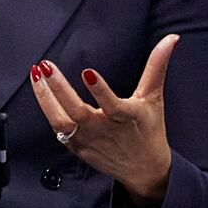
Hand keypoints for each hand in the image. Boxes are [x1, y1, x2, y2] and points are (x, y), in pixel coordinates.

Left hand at [29, 34, 178, 202]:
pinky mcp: (77, 147)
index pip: (112, 104)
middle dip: (59, 89)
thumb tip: (171, 38)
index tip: (88, 73)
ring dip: (45, 97)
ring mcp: (88, 140)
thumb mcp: (153, 97)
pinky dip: (48, 109)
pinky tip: (40, 89)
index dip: (100, 90)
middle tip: (46, 66)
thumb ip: (157, 66)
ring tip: (36, 73)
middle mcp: (104, 130)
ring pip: (61, 120)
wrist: (143, 169)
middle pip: (77, 111)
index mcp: (126, 118)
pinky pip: (57, 128)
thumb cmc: (148, 130)